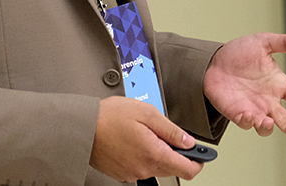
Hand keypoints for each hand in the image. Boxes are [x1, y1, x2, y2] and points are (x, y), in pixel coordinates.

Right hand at [89, 96, 204, 181]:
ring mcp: (132, 173)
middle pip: (172, 168)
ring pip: (156, 167)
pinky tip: (135, 140)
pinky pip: (141, 166)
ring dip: (159, 153)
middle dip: (178, 154)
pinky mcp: (121, 173)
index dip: (198, 161)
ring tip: (147, 132)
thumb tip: (188, 141)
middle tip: (175, 136)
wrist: (82, 126)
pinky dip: (144, 155)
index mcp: (154, 155)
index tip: (202, 153)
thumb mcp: (148, 113)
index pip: (187, 170)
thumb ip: (171, 130)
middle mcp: (144, 169)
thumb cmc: (110, 117)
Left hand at [203, 33, 285, 136]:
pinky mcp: (237, 113)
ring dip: (268, 126)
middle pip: (283, 117)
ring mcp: (254, 108)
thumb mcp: (263, 42)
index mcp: (278, 83)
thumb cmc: (239, 53)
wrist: (213, 61)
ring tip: (269, 122)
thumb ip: (285, 43)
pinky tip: (249, 116)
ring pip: (266, 125)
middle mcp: (268, 99)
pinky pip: (245, 122)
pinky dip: (248, 121)